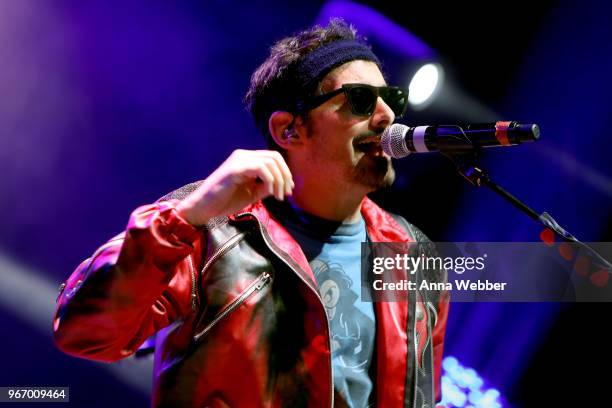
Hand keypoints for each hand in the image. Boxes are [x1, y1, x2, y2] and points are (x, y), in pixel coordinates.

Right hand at [176, 149, 293, 225]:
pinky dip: (270, 180)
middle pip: (275, 157)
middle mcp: (243, 155)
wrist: (204, 207)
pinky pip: (260, 168)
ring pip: (270, 161)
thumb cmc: (225, 201)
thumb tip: (284, 184)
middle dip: (285, 175)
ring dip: (279, 180)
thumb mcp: (252, 193)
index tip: (289, 190)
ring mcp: (239, 160)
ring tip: (278, 196)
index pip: (273, 158)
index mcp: (247, 160)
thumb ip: (266, 186)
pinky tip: (271, 193)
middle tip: (286, 193)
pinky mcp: (235, 168)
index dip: (285, 172)